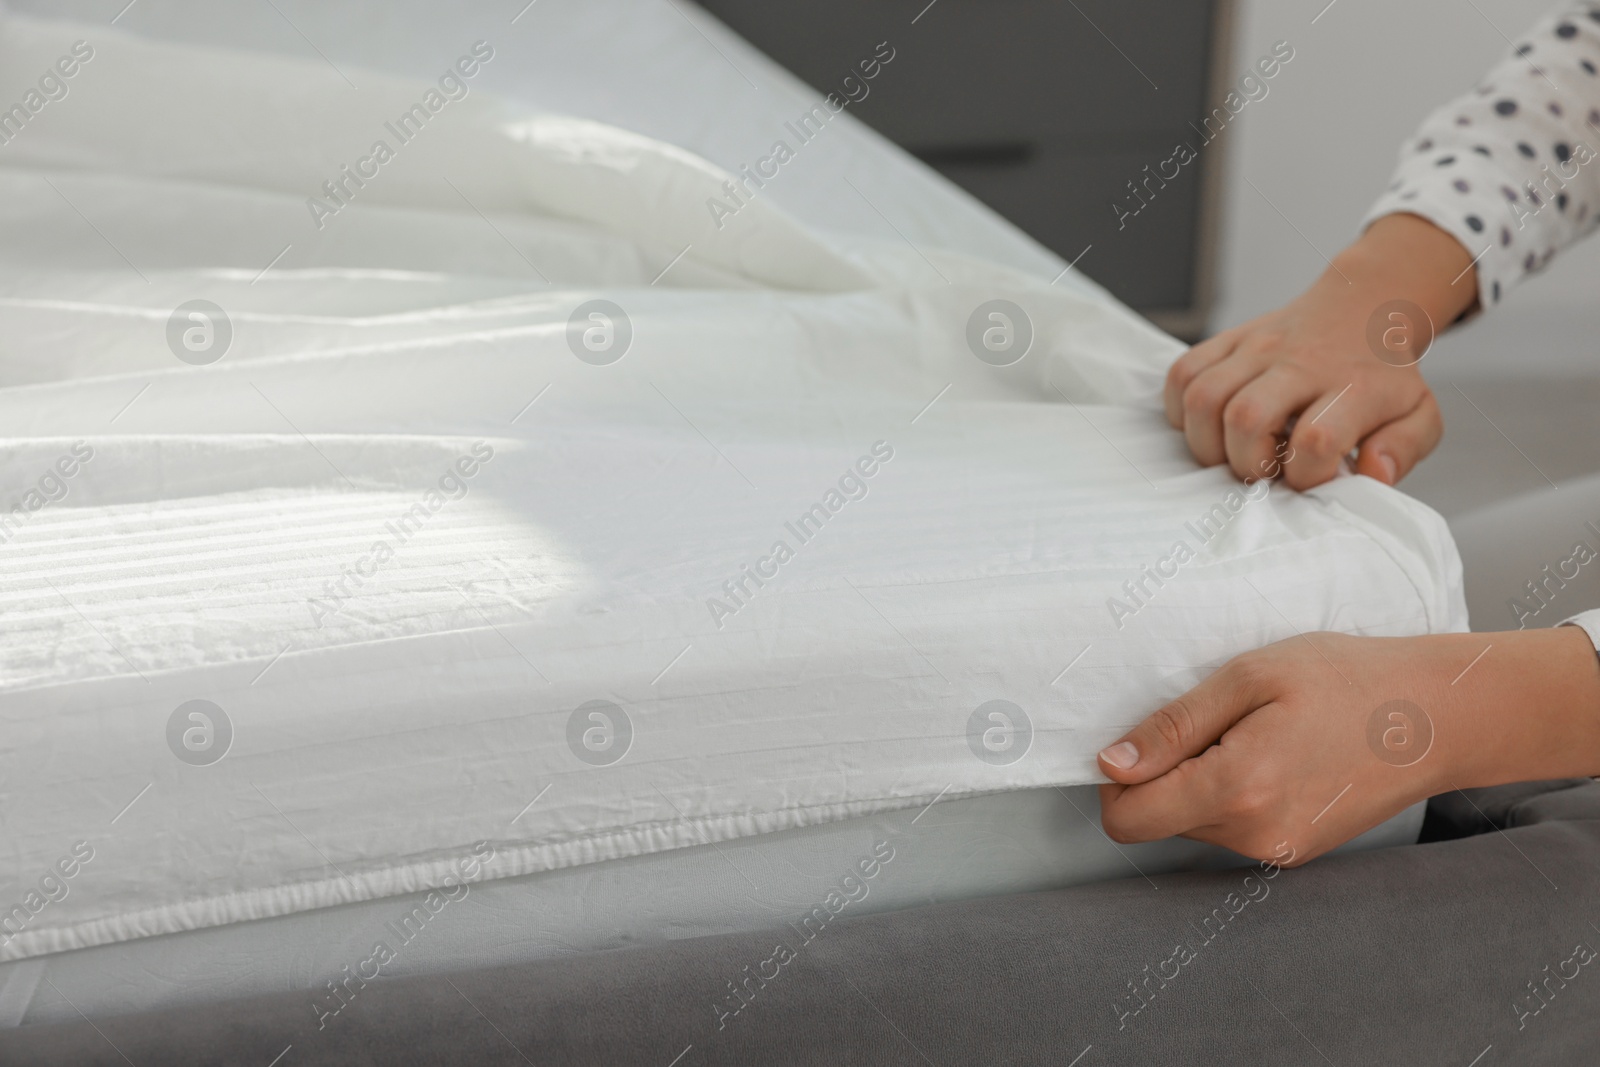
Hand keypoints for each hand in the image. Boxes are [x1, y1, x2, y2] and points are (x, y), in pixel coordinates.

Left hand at [1096, 628, 1599, 864]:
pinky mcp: (1297, 852)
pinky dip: (1235, 795)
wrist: (1438, 715)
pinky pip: (1234, 828)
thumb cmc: (1346, 679)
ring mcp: (1280, 850)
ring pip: (1196, 824)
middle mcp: (1255, 834)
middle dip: (1167, 774)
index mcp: (1237, 789)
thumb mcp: (1249, 678)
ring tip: (1256, 734)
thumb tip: (1111, 765)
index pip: (1129, 820)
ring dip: (1202, 783)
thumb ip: (1172, 727)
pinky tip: (1276, 756)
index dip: (1117, 780)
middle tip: (1220, 721)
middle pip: (1160, 820)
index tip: (1144, 739)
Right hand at [1165, 214, 1477, 490]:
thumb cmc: (1383, 376)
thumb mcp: (1419, 414)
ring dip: (1208, 442)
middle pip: (1245, 418)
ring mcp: (1258, 346)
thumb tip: (1370, 474)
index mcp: (1353, 385)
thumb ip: (1403, 449)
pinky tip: (1214, 424)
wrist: (1362, 306)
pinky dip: (1183, 411)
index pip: (1316, 440)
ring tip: (1235, 451)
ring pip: (1203, 398)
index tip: (1312, 478)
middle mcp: (1300, 361)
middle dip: (1246, 463)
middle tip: (1265, 469)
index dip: (1305, 476)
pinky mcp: (1227, 338)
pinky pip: (1181, 375)